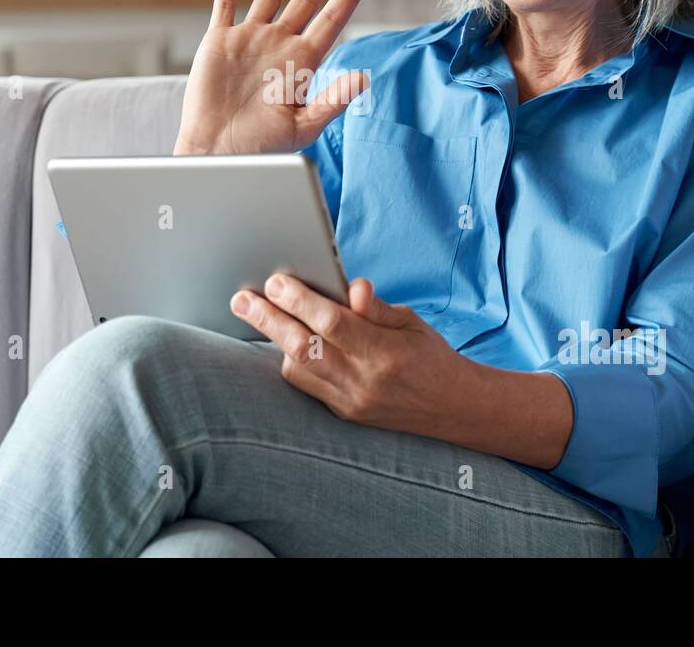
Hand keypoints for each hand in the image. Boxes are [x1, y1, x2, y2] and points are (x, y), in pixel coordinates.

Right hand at [173, 0, 374, 155]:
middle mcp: (279, 45)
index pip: (332, 20)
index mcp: (303, 63)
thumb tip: (364, 78)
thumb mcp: (303, 126)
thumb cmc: (262, 146)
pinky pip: (225, 6)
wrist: (217, 153)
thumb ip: (332, 100)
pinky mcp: (219, 42)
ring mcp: (249, 41)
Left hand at [229, 273, 469, 437]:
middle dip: (267, 320)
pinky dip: (292, 360)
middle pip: (303, 348)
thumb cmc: (431, 355)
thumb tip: (351, 286)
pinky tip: (285, 340)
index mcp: (385, 352)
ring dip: (276, 339)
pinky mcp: (343, 413)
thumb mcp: (411, 322)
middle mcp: (363, 381)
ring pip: (297, 370)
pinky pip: (306, 386)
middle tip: (241, 299)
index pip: (332, 323)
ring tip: (259, 312)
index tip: (275, 281)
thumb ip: (376, 307)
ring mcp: (350, 402)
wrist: (452, 408)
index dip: (300, 300)